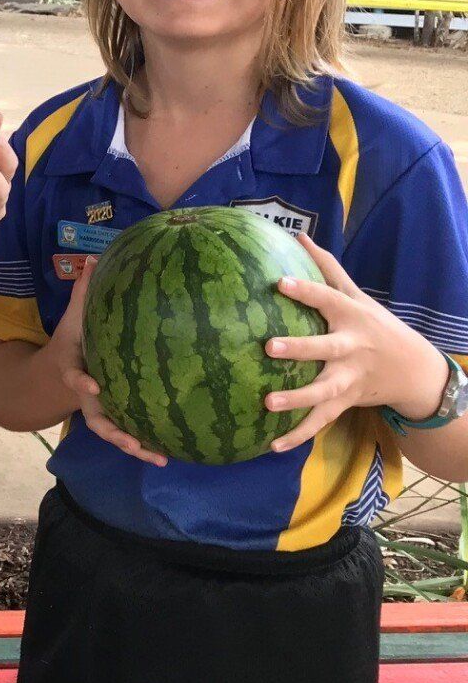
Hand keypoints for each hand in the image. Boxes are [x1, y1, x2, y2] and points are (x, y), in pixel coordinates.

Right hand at [45, 258, 166, 465]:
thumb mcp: (75, 317)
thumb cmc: (74, 340)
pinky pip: (130, 431)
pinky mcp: (116, 416)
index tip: (90, 385)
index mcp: (75, 369)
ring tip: (159, 457)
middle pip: (95, 418)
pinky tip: (173, 451)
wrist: (60, 368)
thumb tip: (94, 257)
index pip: (73, 376)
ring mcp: (100, 410)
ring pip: (114, 433)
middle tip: (129, 440)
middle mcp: (87, 396)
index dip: (80, 382)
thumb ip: (85, 292)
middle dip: (112, 431)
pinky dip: (147, 444)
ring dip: (134, 446)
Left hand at [261, 233, 451, 453]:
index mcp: (351, 318)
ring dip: (297, 399)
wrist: (416, 371)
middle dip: (300, 349)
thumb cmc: (376, 326)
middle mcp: (351, 349)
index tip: (279, 283)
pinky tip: (271, 446)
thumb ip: (327, 269)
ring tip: (267, 403)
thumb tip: (299, 236)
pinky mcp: (346, 402)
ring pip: (323, 391)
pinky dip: (298, 435)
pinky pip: (321, 421)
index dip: (305, 291)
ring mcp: (350, 379)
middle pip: (325, 349)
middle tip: (269, 347)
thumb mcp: (358, 297)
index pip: (327, 300)